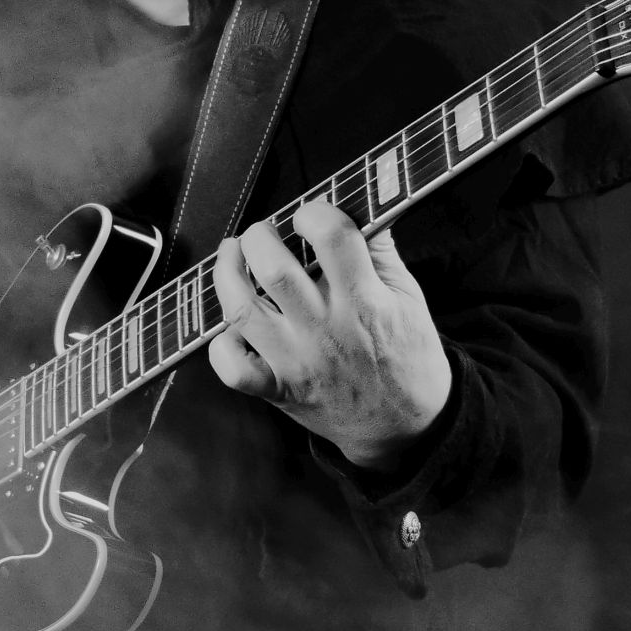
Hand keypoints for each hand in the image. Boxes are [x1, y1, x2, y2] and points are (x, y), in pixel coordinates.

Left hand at [207, 199, 452, 470]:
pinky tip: (231, 326)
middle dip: (259, 237)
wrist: (405, 427)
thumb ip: (382, 251)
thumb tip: (361, 204)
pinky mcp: (278, 389)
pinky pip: (234, 370)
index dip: (314, 213)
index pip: (333, 238)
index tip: (308, 216)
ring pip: (242, 310)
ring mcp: (296, 362)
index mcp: (365, 302)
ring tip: (232, 255)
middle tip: (265, 233)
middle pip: (274, 271)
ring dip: (226, 274)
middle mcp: (325, 330)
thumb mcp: (408, 297)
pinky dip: (221, 345)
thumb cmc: (407, 357)